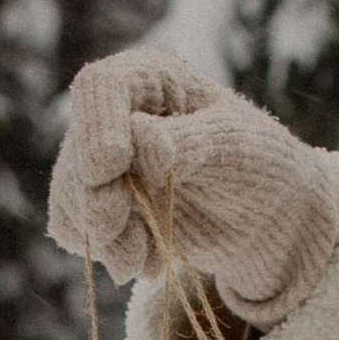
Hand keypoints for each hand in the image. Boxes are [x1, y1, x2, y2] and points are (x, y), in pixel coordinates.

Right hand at [49, 48, 338, 326]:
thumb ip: (187, 142)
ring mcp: (104, 159)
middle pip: (78, 151)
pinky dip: (109, 252)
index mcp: (150, 77)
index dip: (97, 126)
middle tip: (124, 241)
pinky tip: (148, 260)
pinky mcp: (100, 201)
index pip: (101, 87)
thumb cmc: (260, 165)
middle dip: (97, 202)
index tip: (111, 166)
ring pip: (71, 196)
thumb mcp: (235, 147)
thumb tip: (141, 143)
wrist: (267, 216)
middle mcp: (117, 113)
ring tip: (147, 261)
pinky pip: (76, 229)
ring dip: (104, 238)